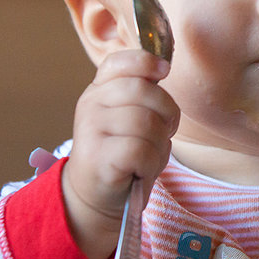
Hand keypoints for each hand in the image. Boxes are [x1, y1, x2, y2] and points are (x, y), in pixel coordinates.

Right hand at [62, 48, 179, 258]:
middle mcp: (91, 105)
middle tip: (163, 132)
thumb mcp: (130, 117)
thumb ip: (142, 93)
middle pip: (144, 91)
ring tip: (148, 155)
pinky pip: (141, 150)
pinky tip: (141, 169)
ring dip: (160, 144)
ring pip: (147, 122)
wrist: (94, 197)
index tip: (164, 71)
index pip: (119, 62)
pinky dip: (151, 163)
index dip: (145, 61)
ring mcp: (91, 130)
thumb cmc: (123, 154)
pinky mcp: (98, 158)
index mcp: (99, 90)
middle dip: (166, 113)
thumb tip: (162, 65)